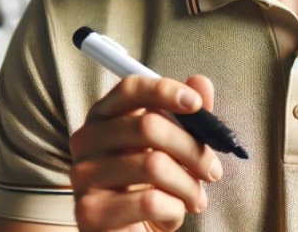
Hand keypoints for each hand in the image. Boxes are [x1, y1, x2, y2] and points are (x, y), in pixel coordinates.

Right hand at [68, 75, 223, 231]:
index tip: (196, 104)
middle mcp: (86, 140)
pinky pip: (149, 201)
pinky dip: (174, 210)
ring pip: (154, 165)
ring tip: (196, 199)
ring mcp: (84, 175)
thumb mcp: (174, 150)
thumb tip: (200, 81)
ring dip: (188, 186)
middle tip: (213, 171)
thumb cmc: (151, 186)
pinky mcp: (89, 212)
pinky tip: (172, 215)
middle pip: (148, 125)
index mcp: (104, 116)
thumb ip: (187, 116)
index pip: (130, 88)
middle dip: (193, 149)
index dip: (165, 91)